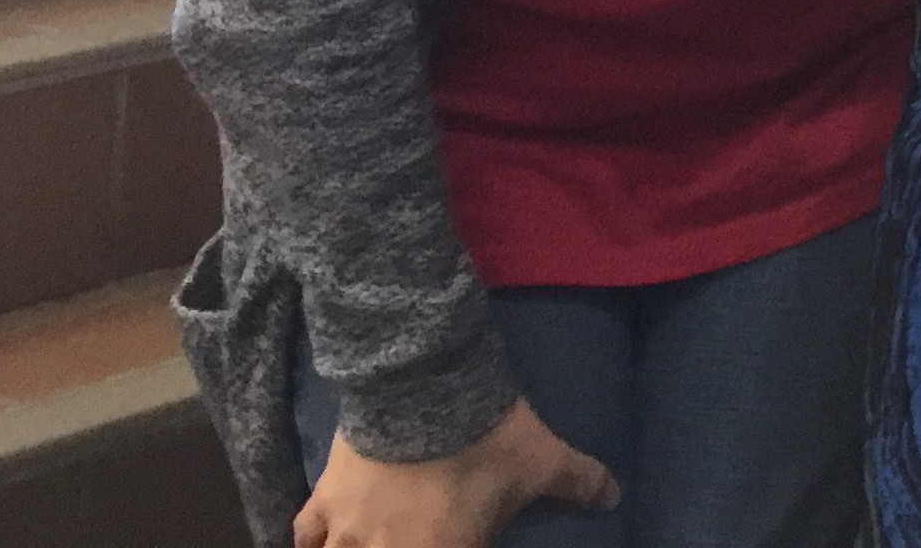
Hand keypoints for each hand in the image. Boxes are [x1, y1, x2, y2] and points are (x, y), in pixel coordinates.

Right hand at [291, 398, 618, 547]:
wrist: (423, 387)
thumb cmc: (486, 435)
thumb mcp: (541, 459)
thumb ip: (579, 481)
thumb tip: (615, 493)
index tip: (460, 545)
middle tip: (414, 541)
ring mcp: (349, 532)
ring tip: (370, 546)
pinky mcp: (323, 499)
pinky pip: (304, 536)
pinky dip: (310, 543)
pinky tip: (315, 545)